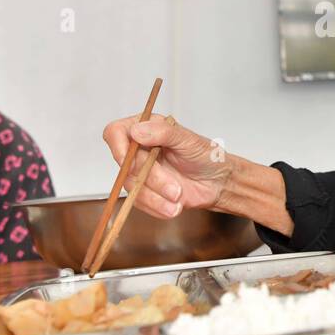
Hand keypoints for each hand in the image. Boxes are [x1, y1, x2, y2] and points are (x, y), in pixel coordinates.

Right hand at [102, 114, 230, 219]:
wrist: (218, 182)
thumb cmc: (206, 156)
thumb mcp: (188, 140)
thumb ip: (163, 132)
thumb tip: (136, 130)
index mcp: (147, 128)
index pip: (116, 132)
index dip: (118, 147)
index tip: (129, 160)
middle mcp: (139, 149)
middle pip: (125, 165)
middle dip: (152, 179)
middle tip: (175, 189)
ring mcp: (139, 171)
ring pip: (132, 187)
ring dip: (155, 197)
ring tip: (178, 199)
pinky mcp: (144, 191)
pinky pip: (139, 202)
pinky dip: (156, 207)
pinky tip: (173, 206)